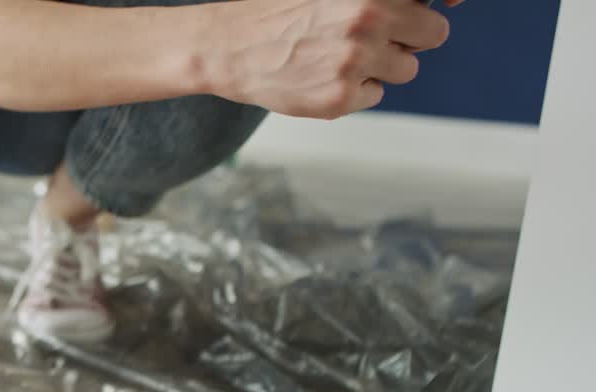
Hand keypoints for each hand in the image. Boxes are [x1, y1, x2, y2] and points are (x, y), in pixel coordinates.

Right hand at [208, 0, 452, 118]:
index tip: (446, 6)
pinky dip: (355, 90)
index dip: (436, 7)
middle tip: (376, 36)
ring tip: (339, 56)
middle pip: (433, 34)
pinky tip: (323, 76)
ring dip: (381, 65)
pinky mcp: (341, 97)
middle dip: (410, 37)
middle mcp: (368, 18)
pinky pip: (375, 95)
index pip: (433, 6)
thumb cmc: (282, 11)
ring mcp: (356, 61)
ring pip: (406, 69)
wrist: (230, 46)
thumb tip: (434, 5)